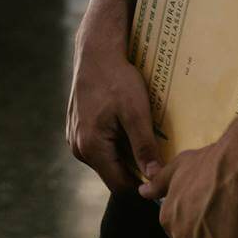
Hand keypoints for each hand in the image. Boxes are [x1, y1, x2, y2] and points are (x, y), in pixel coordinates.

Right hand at [66, 0, 162, 193]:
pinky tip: (126, 124)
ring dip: (125, 153)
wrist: (96, 51)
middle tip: (157, 151)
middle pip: (113, 173)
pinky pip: (98, 145)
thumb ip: (144, 148)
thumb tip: (156, 179)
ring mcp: (74, 137)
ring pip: (106, 159)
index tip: (164, 176)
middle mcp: (77, 147)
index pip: (120, 186)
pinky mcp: (75, 127)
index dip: (143, 185)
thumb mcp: (136, 113)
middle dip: (135, 167)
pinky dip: (114, 141)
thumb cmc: (117, 79)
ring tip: (142, 134)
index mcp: (90, 147)